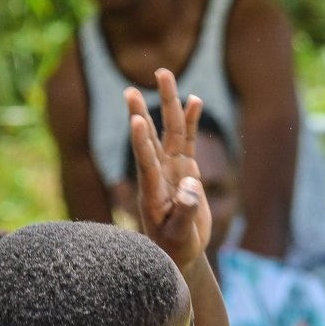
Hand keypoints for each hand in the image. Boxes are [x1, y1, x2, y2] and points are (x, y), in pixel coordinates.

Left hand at [126, 69, 209, 268]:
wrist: (178, 251)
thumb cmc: (175, 247)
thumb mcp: (180, 236)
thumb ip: (184, 213)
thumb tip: (192, 188)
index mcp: (153, 191)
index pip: (145, 162)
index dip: (140, 141)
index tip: (135, 120)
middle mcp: (159, 174)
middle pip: (151, 137)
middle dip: (142, 112)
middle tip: (131, 88)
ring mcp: (172, 169)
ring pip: (169, 130)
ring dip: (168, 103)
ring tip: (163, 74)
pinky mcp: (186, 169)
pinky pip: (187, 139)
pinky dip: (190, 120)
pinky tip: (194, 99)